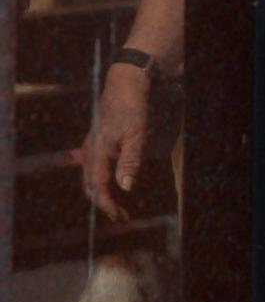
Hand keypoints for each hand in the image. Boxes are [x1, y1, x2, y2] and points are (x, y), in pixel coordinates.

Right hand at [81, 66, 150, 222]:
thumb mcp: (137, 135)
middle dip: (105, 202)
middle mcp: (90, 151)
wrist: (125, 84)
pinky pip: (94, 166)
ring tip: (117, 204)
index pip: (98, 187)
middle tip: (121, 216)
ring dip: (102, 192)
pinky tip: (107, 182)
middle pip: (91, 185)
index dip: (108, 204)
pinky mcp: (97, 141)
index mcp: (97, 153)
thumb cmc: (132, 108)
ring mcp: (92, 146)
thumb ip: (130, 162)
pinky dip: (100, 179)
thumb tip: (126, 188)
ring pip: (91, 176)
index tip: (119, 217)